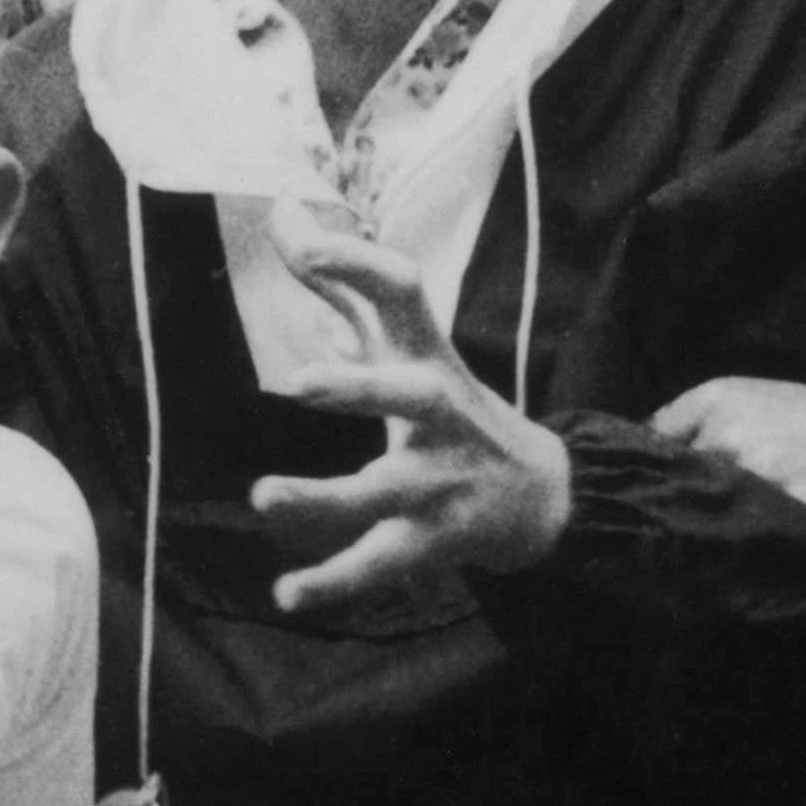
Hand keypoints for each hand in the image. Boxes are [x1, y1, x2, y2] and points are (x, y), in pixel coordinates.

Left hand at [245, 219, 571, 611]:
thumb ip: (344, 283)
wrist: (542, 497)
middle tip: (298, 384)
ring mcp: (438, 481)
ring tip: (264, 498)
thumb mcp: (407, 342)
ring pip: (384, 492)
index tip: (296, 238)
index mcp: (427, 357)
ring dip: (324, 498)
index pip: (401, 292)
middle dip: (359, 388)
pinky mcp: (433, 540)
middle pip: (408, 396)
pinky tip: (287, 594)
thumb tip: (285, 211)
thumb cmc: (449, 405)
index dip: (355, 262)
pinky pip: (381, 563)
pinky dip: (335, 583)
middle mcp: (438, 414)